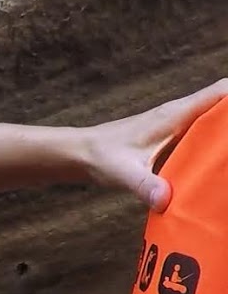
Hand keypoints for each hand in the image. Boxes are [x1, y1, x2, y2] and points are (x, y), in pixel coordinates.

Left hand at [83, 78, 227, 210]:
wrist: (80, 154)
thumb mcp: (124, 173)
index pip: (221, 92)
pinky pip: (203, 131)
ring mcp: (177, 124)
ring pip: (215, 117)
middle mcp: (180, 114)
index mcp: (175, 114)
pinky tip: (221, 159)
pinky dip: (216, 138)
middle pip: (223, 103)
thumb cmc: (101, 157)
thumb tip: (165, 200)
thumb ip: (145, 185)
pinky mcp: (172, 137)